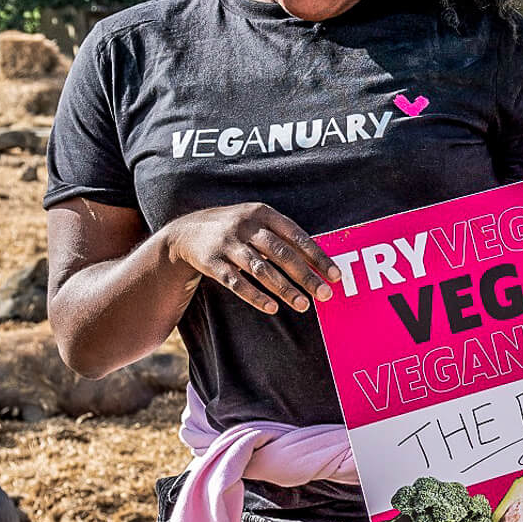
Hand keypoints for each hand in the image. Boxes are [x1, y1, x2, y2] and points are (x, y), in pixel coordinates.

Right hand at [158, 203, 339, 314]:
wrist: (187, 232)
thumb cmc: (237, 230)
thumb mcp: (259, 222)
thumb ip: (284, 237)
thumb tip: (319, 263)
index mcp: (264, 213)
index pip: (297, 237)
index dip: (318, 257)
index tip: (335, 276)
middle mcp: (246, 226)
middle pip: (281, 254)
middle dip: (305, 276)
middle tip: (324, 295)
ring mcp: (228, 244)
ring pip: (261, 269)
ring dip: (284, 289)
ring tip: (304, 305)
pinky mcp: (212, 262)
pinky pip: (236, 282)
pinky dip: (255, 296)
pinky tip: (272, 308)